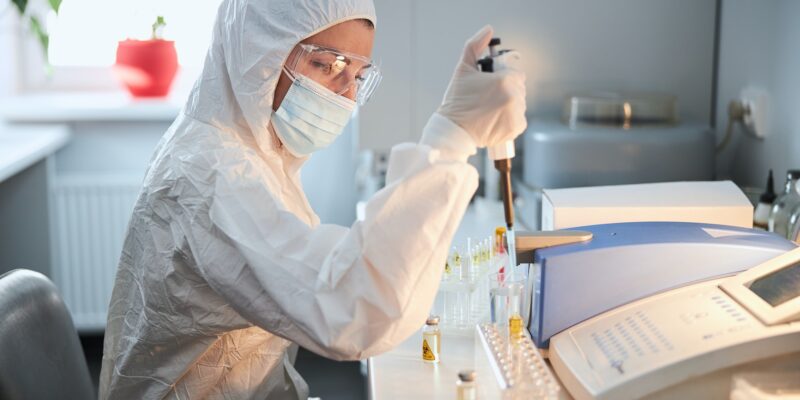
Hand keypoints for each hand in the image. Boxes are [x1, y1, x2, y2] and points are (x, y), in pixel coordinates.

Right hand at [437, 25, 526, 147]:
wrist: (454, 130)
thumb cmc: (457, 101)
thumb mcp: (463, 69)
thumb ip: (475, 46)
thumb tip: (488, 30)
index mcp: (505, 80)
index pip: (517, 74)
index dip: (504, 77)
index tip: (493, 84)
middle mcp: (514, 97)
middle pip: (519, 89)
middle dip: (507, 91)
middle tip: (489, 98)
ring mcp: (516, 114)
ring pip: (520, 104)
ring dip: (509, 105)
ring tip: (491, 109)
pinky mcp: (516, 128)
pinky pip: (519, 119)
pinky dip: (510, 119)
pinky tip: (495, 119)